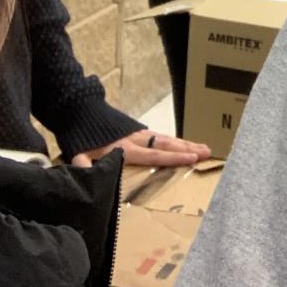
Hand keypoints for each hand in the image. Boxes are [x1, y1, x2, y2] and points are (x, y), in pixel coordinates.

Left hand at [71, 129, 210, 168]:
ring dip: (185, 144)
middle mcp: (136, 140)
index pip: (154, 155)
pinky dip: (173, 140)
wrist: (79, 109)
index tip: (193, 159)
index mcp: (125, 148)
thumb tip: (88, 178)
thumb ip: (84, 166)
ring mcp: (137, 133)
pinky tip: (181, 143)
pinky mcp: (135, 129)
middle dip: (188, 149)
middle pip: (166, 144)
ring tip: (202, 147)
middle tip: (208, 152)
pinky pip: (159, 136)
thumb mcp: (78, 153)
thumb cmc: (80, 135)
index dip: (174, 158)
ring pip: (165, 139)